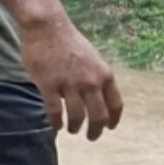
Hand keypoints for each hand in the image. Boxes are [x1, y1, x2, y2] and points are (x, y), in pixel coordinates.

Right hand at [20, 12, 123, 139]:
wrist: (48, 27)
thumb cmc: (70, 43)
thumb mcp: (94, 60)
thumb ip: (97, 79)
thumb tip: (98, 99)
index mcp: (105, 75)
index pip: (116, 105)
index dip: (114, 119)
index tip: (110, 127)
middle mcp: (91, 82)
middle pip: (99, 115)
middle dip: (96, 130)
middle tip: (92, 137)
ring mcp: (70, 84)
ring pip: (77, 116)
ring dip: (76, 127)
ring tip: (73, 130)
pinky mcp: (50, 85)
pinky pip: (56, 111)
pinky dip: (57, 122)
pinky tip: (57, 125)